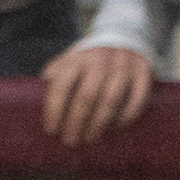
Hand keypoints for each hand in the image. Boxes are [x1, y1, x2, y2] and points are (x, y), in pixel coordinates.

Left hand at [41, 40, 155, 144]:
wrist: (125, 37)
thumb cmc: (91, 58)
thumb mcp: (70, 59)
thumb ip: (55, 74)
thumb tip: (37, 92)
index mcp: (78, 59)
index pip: (62, 85)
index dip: (55, 110)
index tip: (51, 130)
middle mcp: (100, 62)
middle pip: (87, 97)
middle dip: (76, 122)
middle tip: (70, 141)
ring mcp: (123, 68)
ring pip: (111, 101)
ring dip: (99, 124)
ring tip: (89, 139)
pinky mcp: (143, 75)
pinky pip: (135, 101)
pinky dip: (125, 118)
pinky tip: (114, 129)